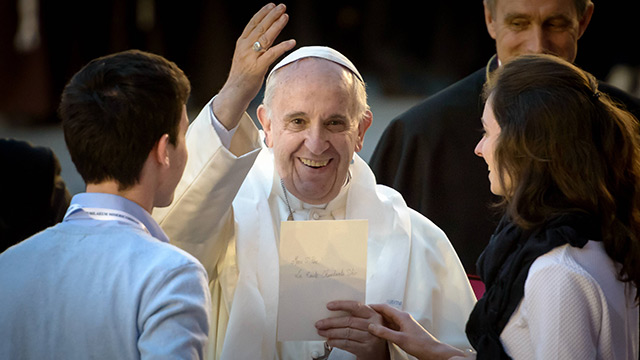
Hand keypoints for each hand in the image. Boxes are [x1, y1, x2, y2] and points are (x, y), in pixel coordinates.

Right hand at [213, 3, 295, 129]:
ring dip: (277, 26)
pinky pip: (272, 54)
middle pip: (260, 27)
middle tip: (282, 7)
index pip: (252, 24)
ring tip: (286, 17)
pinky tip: (292, 42)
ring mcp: (251, 57)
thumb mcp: (244, 58)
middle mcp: (245, 48)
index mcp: (241, 44)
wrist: (234, 93)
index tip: (272, 5)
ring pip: (265, 37)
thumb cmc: (242, 77)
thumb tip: (264, 39)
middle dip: (272, 15)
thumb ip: (252, 47)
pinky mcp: (257, 68)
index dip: (262, 13)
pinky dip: (282, 47)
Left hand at [315, 300, 389, 359]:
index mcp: (373, 314)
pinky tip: (330, 341)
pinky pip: (347, 344)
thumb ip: (356, 315)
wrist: (379, 353)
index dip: (341, 305)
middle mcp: (373, 325)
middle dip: (331, 322)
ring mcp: (370, 338)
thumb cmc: (371, 334)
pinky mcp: (366, 349)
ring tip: (322, 332)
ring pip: (346, 333)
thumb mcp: (368, 321)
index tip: (329, 305)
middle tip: (319, 323)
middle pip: (348, 321)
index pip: (356, 307)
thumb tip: (332, 312)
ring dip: (331, 332)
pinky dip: (336, 342)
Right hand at [368, 304, 469, 359]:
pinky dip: (385, 327)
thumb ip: (385, 332)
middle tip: (364, 315)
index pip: (385, 307)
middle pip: (387, 312)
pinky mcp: (405, 331)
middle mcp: (403, 318)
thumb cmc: (420, 344)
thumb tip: (372, 326)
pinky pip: (392, 326)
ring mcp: (404, 325)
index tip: (364, 307)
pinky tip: (380, 331)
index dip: (374, 306)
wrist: (432, 351)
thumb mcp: (400, 339)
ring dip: (380, 320)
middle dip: (375, 312)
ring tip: (369, 322)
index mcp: (402, 316)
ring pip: (389, 320)